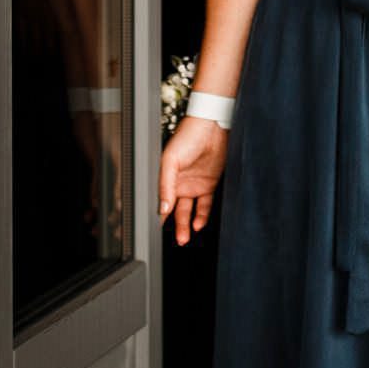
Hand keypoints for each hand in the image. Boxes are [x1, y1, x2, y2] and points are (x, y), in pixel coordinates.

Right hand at [158, 117, 227, 245]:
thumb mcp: (171, 160)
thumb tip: (162, 208)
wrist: (211, 127)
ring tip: (185, 238)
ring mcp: (194, 185)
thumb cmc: (188, 136)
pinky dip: (202, 216)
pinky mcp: (209, 184)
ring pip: (189, 211)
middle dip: (174, 227)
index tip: (157, 232)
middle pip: (175, 211)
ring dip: (187, 225)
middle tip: (176, 240)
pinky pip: (205, 205)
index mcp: (166, 179)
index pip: (161, 202)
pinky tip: (199, 224)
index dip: (158, 217)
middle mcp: (179, 184)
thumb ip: (166, 185)